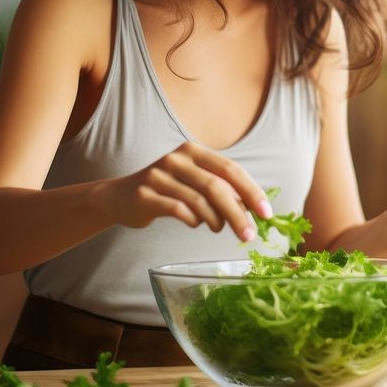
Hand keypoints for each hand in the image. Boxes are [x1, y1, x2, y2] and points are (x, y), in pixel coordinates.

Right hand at [100, 141, 272, 241]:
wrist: (119, 197)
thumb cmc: (167, 191)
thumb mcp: (194, 183)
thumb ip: (221, 190)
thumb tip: (254, 211)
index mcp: (194, 151)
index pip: (230, 169)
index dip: (251, 191)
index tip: (267, 214)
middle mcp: (177, 158)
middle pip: (217, 186)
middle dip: (238, 213)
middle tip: (250, 235)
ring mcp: (159, 175)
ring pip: (199, 200)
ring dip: (216, 220)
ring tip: (219, 229)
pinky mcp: (145, 194)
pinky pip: (178, 210)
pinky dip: (193, 220)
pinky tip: (195, 224)